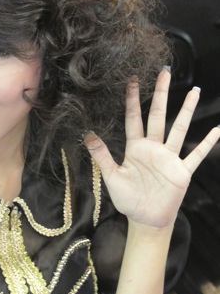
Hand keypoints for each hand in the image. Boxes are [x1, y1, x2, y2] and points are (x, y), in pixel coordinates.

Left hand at [84, 68, 219, 228]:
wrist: (145, 220)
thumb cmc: (128, 200)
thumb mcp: (112, 177)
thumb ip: (102, 156)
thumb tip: (87, 135)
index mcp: (135, 148)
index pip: (134, 118)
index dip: (132, 100)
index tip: (132, 80)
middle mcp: (154, 148)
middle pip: (158, 115)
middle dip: (161, 94)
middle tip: (164, 72)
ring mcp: (169, 158)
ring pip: (179, 128)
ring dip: (187, 110)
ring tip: (195, 91)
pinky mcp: (182, 171)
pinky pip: (196, 154)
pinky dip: (207, 143)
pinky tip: (218, 129)